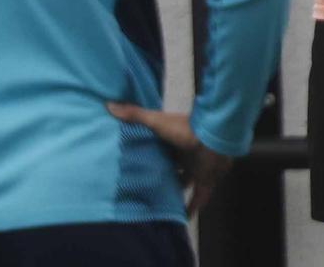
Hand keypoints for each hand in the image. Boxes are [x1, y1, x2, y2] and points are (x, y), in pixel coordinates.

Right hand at [107, 102, 233, 215]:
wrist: (215, 138)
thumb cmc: (185, 129)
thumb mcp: (156, 121)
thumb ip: (135, 115)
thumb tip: (109, 105)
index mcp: (173, 140)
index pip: (157, 149)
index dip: (147, 155)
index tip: (132, 164)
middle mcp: (184, 155)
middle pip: (169, 167)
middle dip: (159, 175)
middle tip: (141, 187)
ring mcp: (195, 169)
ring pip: (182, 183)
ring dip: (173, 191)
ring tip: (157, 203)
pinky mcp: (205, 182)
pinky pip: (198, 199)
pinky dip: (190, 209)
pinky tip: (181, 219)